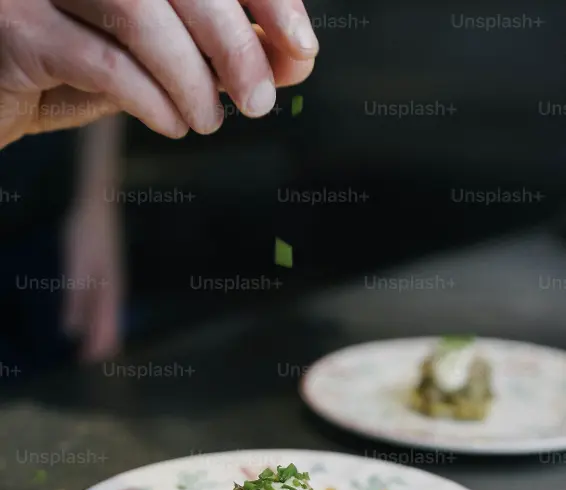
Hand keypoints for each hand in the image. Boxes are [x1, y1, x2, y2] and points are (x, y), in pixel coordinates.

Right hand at [0, 0, 317, 146]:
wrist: (7, 87)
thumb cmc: (88, 62)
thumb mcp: (165, 53)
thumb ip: (225, 50)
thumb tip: (294, 60)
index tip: (301, 48)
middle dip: (235, 45)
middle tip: (259, 102)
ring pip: (139, 11)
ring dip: (192, 79)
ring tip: (209, 122)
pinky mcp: (14, 25)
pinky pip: (103, 61)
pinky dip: (153, 101)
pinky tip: (172, 124)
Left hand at [62, 197, 122, 362]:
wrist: (98, 207)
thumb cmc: (86, 234)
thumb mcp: (76, 267)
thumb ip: (76, 298)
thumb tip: (72, 330)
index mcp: (110, 290)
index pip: (107, 326)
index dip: (99, 345)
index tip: (88, 362)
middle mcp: (115, 289)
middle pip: (111, 323)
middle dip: (100, 343)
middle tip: (85, 360)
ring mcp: (113, 281)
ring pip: (109, 314)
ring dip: (99, 331)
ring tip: (87, 347)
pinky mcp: (108, 274)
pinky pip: (105, 303)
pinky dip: (97, 316)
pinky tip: (89, 319)